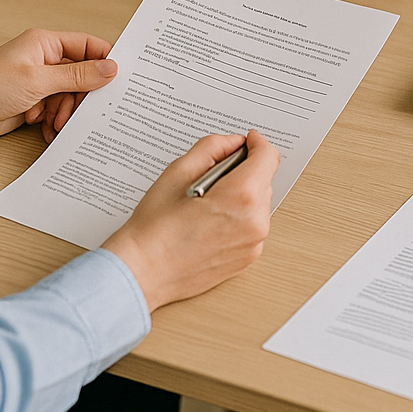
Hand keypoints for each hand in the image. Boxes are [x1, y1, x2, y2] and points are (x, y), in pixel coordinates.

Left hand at [0, 30, 116, 146]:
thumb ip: (76, 76)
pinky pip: (55, 110)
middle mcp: (43, 60)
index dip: (105, 61)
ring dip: (65, 112)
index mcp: (45, 43)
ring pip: (69, 96)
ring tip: (53, 124)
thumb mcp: (37, 82)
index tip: (121, 81)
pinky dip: (53, 121)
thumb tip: (111, 68)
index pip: (88, 45)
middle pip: (82, 75)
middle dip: (81, 96)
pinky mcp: (30, 101)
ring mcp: (36, 81)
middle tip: (77, 113)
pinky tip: (44, 129)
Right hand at [103, 130, 277, 310]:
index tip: (246, 141)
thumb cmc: (156, 228)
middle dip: (242, 171)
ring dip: (240, 196)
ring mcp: (254, 244)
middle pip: (263, 180)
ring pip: (258, 204)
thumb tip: (233, 142)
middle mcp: (255, 222)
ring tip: (204, 204)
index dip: (256, 143)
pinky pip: (251, 226)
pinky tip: (208, 222)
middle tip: (209, 177)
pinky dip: (237, 218)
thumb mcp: (178, 171)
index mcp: (241, 196)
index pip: (268, 157)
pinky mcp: (248, 259)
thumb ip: (212, 148)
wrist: (144, 271)